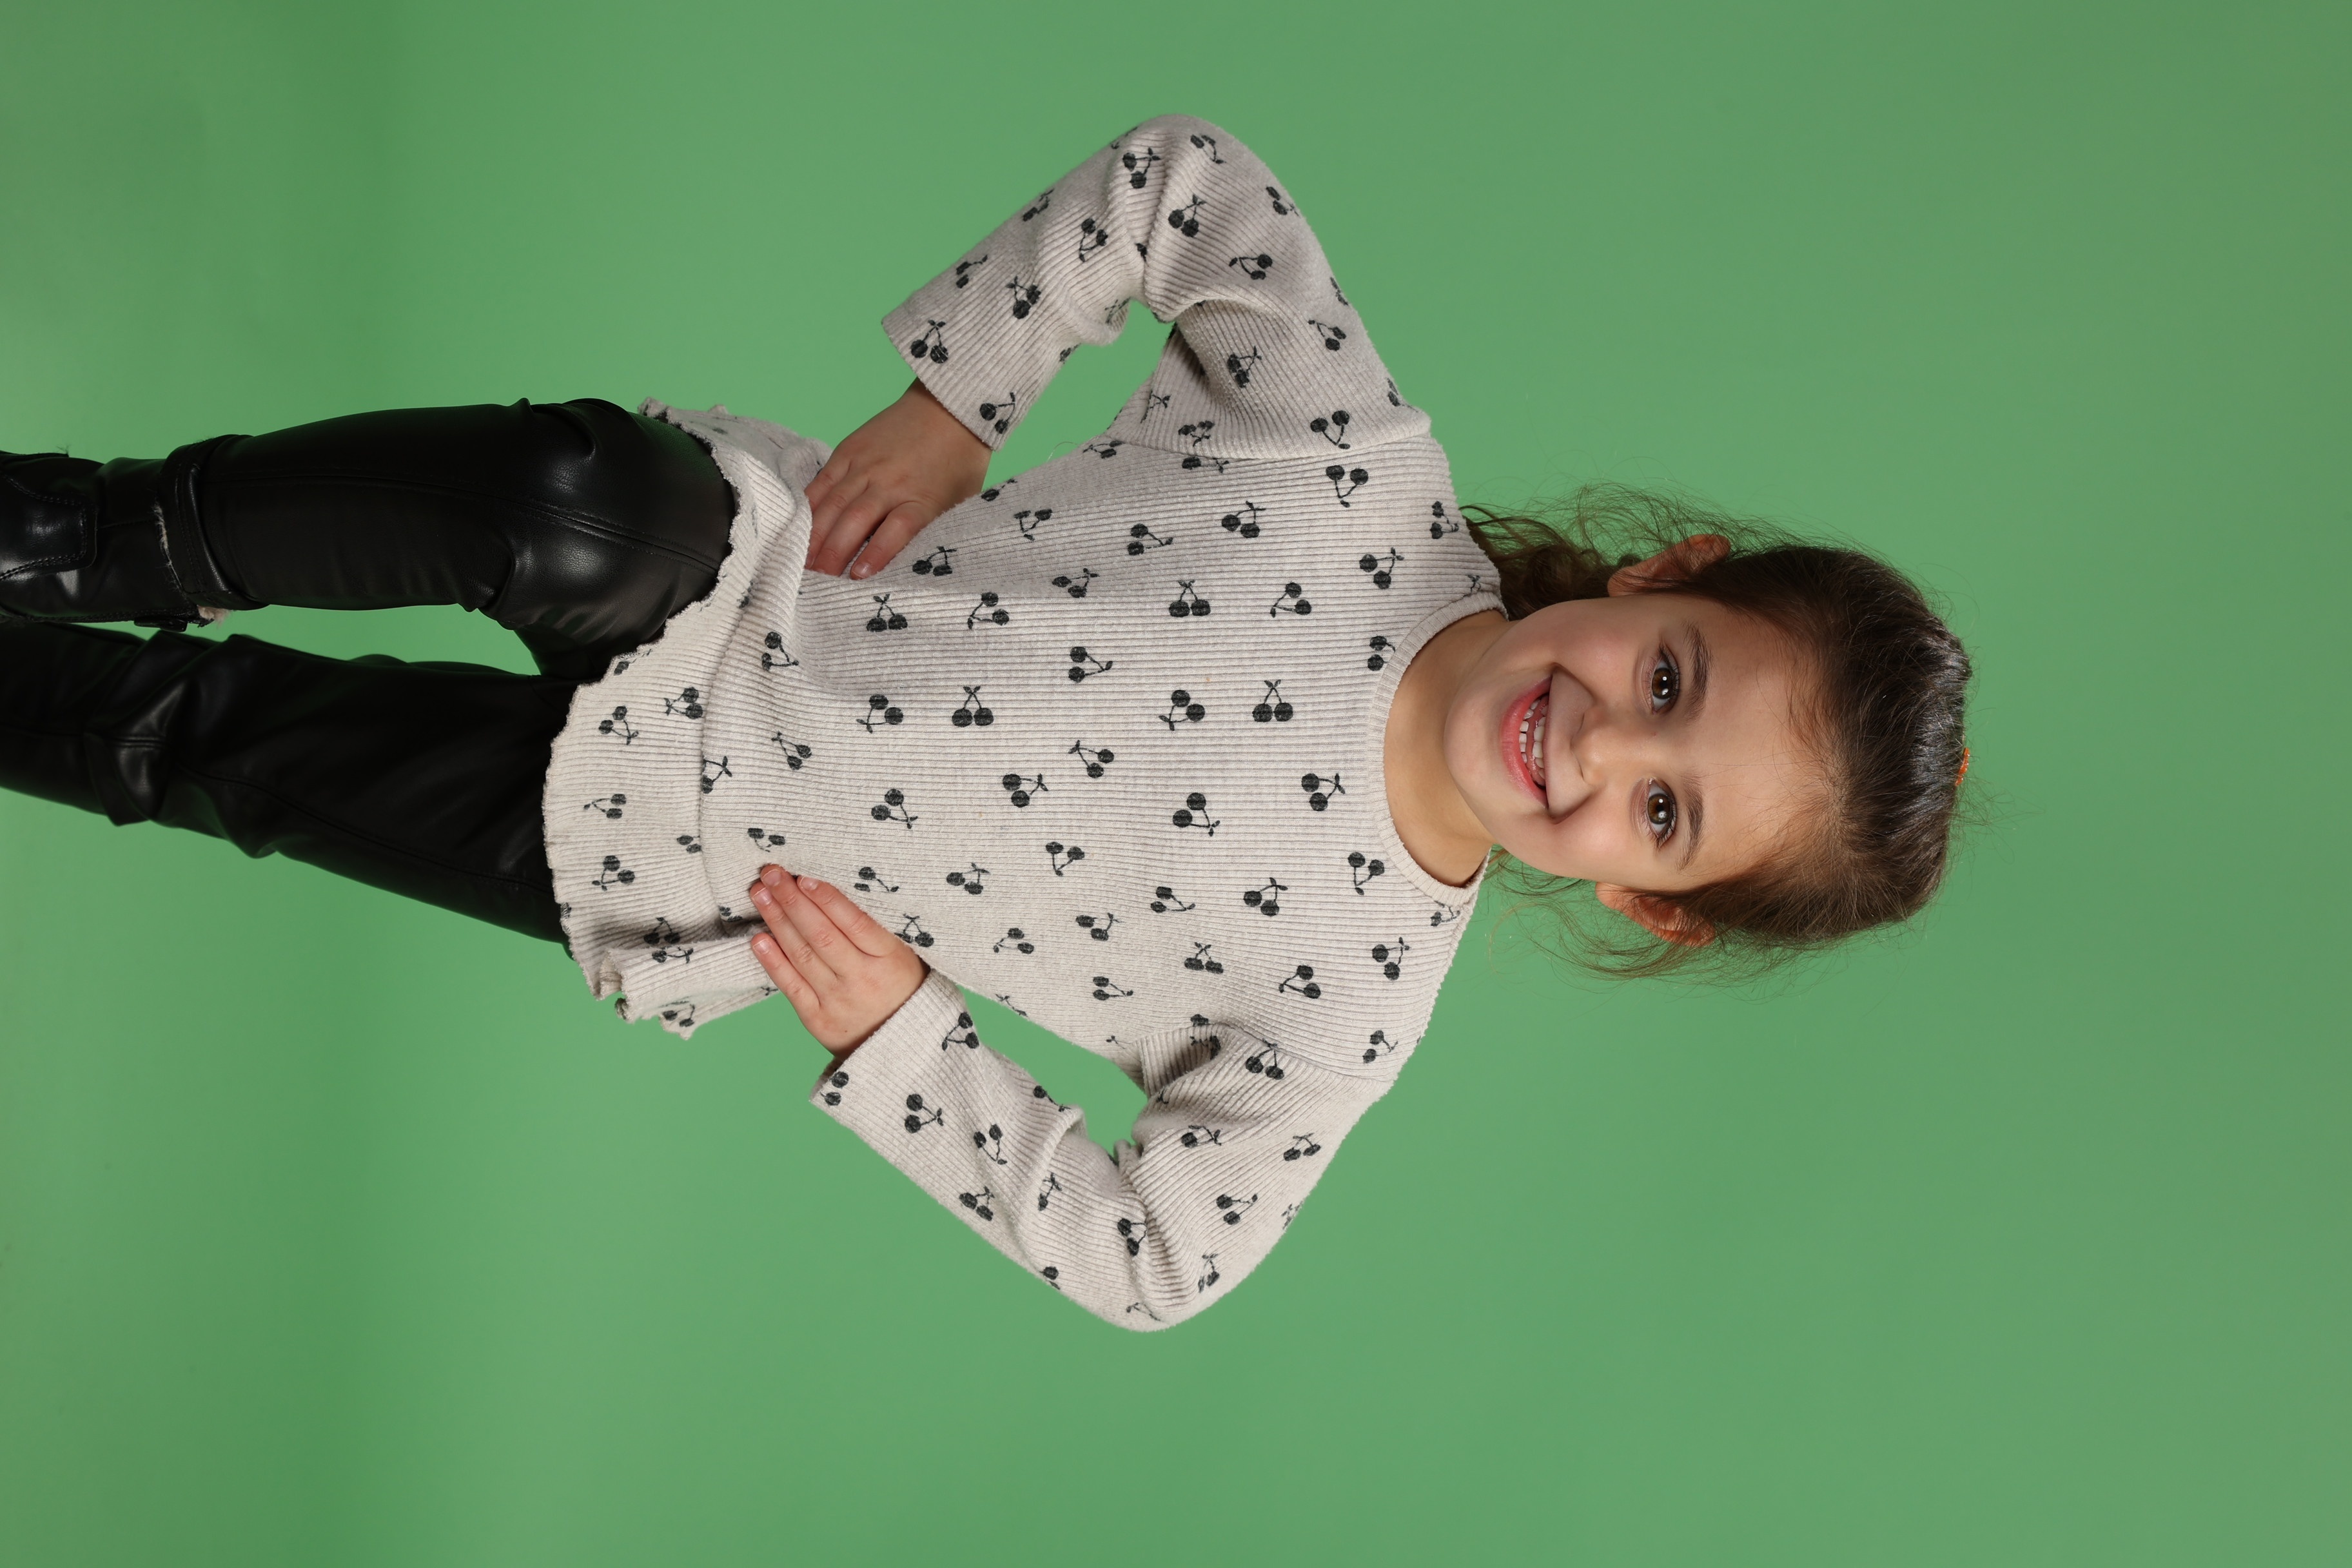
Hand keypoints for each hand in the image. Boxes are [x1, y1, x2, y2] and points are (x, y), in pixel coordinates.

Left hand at [746, 865, 928, 1054]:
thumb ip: (874, 928)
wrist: (902, 1044)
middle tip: (772, 873)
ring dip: (777, 921)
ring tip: (760, 894)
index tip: (805, 876)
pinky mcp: (817, 1019)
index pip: (854, 923)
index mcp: (889, 959)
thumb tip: (831, 889)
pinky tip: (758, 939)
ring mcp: (837, 1001)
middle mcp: (861, 980)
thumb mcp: (903, 954)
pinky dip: (773, 961)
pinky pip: (791, 986)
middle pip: (821, 935)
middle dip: (793, 901)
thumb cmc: (901, 987)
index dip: (828, 898)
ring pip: (802, 955)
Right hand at [804, 378, 990, 577]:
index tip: (857, 576)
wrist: (950, 408)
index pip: (896, 530)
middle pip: (855, 520)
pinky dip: (809, 506)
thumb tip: (910, 564)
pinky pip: (823, 481)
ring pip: (833, 503)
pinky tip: (798, 527)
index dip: (875, 554)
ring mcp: (866, 465)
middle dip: (833, 553)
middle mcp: (890, 482)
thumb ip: (933, 529)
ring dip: (815, 535)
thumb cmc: (959, 462)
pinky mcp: (849, 450)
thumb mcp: (959, 501)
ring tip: (802, 561)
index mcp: (922, 498)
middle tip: (817, 581)